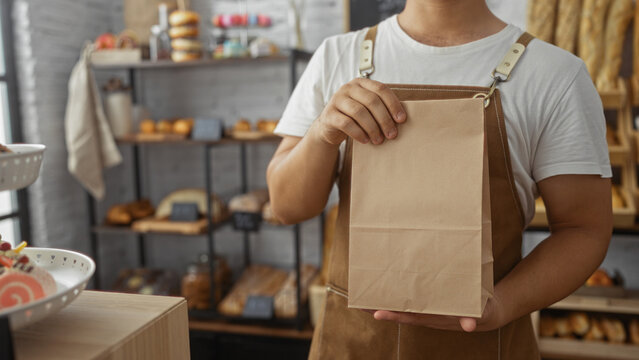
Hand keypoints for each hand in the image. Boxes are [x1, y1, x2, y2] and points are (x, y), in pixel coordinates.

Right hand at [311, 78, 405, 145]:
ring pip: (359, 112)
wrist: (330, 127)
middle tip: (392, 135)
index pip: (381, 89)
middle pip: (371, 101)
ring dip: (372, 128)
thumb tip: (401, 119)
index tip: (401, 120)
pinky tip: (365, 141)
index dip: (393, 104)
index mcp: (361, 83)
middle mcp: (348, 88)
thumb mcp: (367, 109)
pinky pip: (346, 123)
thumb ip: (380, 108)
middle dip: (384, 119)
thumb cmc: (354, 118)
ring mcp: (337, 100)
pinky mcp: (329, 114)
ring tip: (379, 140)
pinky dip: (358, 133)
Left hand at [371, 292, 505, 331]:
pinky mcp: (428, 301)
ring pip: (401, 306)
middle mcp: (427, 314)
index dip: (394, 315)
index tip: (378, 313)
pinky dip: (396, 295)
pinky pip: (409, 299)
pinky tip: (385, 287)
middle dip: (380, 309)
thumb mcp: (478, 314)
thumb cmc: (480, 311)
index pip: (411, 317)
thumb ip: (473, 318)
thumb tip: (470, 325)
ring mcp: (426, 309)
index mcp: (435, 317)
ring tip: (364, 297)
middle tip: (360, 303)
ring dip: (383, 302)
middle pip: (399, 312)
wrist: (485, 312)